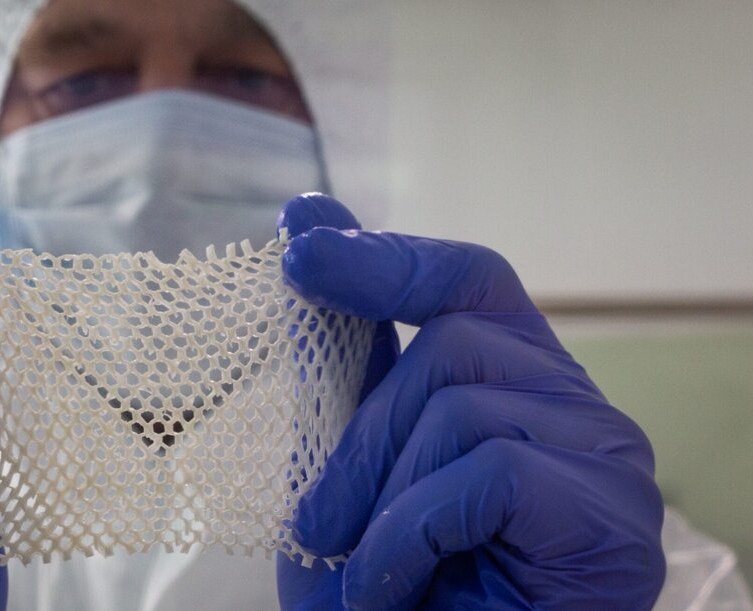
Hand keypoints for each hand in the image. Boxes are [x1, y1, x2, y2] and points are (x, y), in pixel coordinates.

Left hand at [274, 194, 664, 609]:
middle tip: (317, 524)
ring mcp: (604, 456)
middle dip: (361, 437)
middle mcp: (576, 407)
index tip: (300, 240)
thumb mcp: (358, 469)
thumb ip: (350, 372)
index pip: (468, 281)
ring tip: (360, 573)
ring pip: (463, 404)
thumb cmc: (403, 586)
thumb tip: (308, 237)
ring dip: (381, 497)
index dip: (384, 255)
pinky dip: (411, 535)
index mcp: (519, 384)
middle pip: (455, 344)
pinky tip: (392, 588)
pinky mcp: (606, 512)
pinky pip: (486, 472)